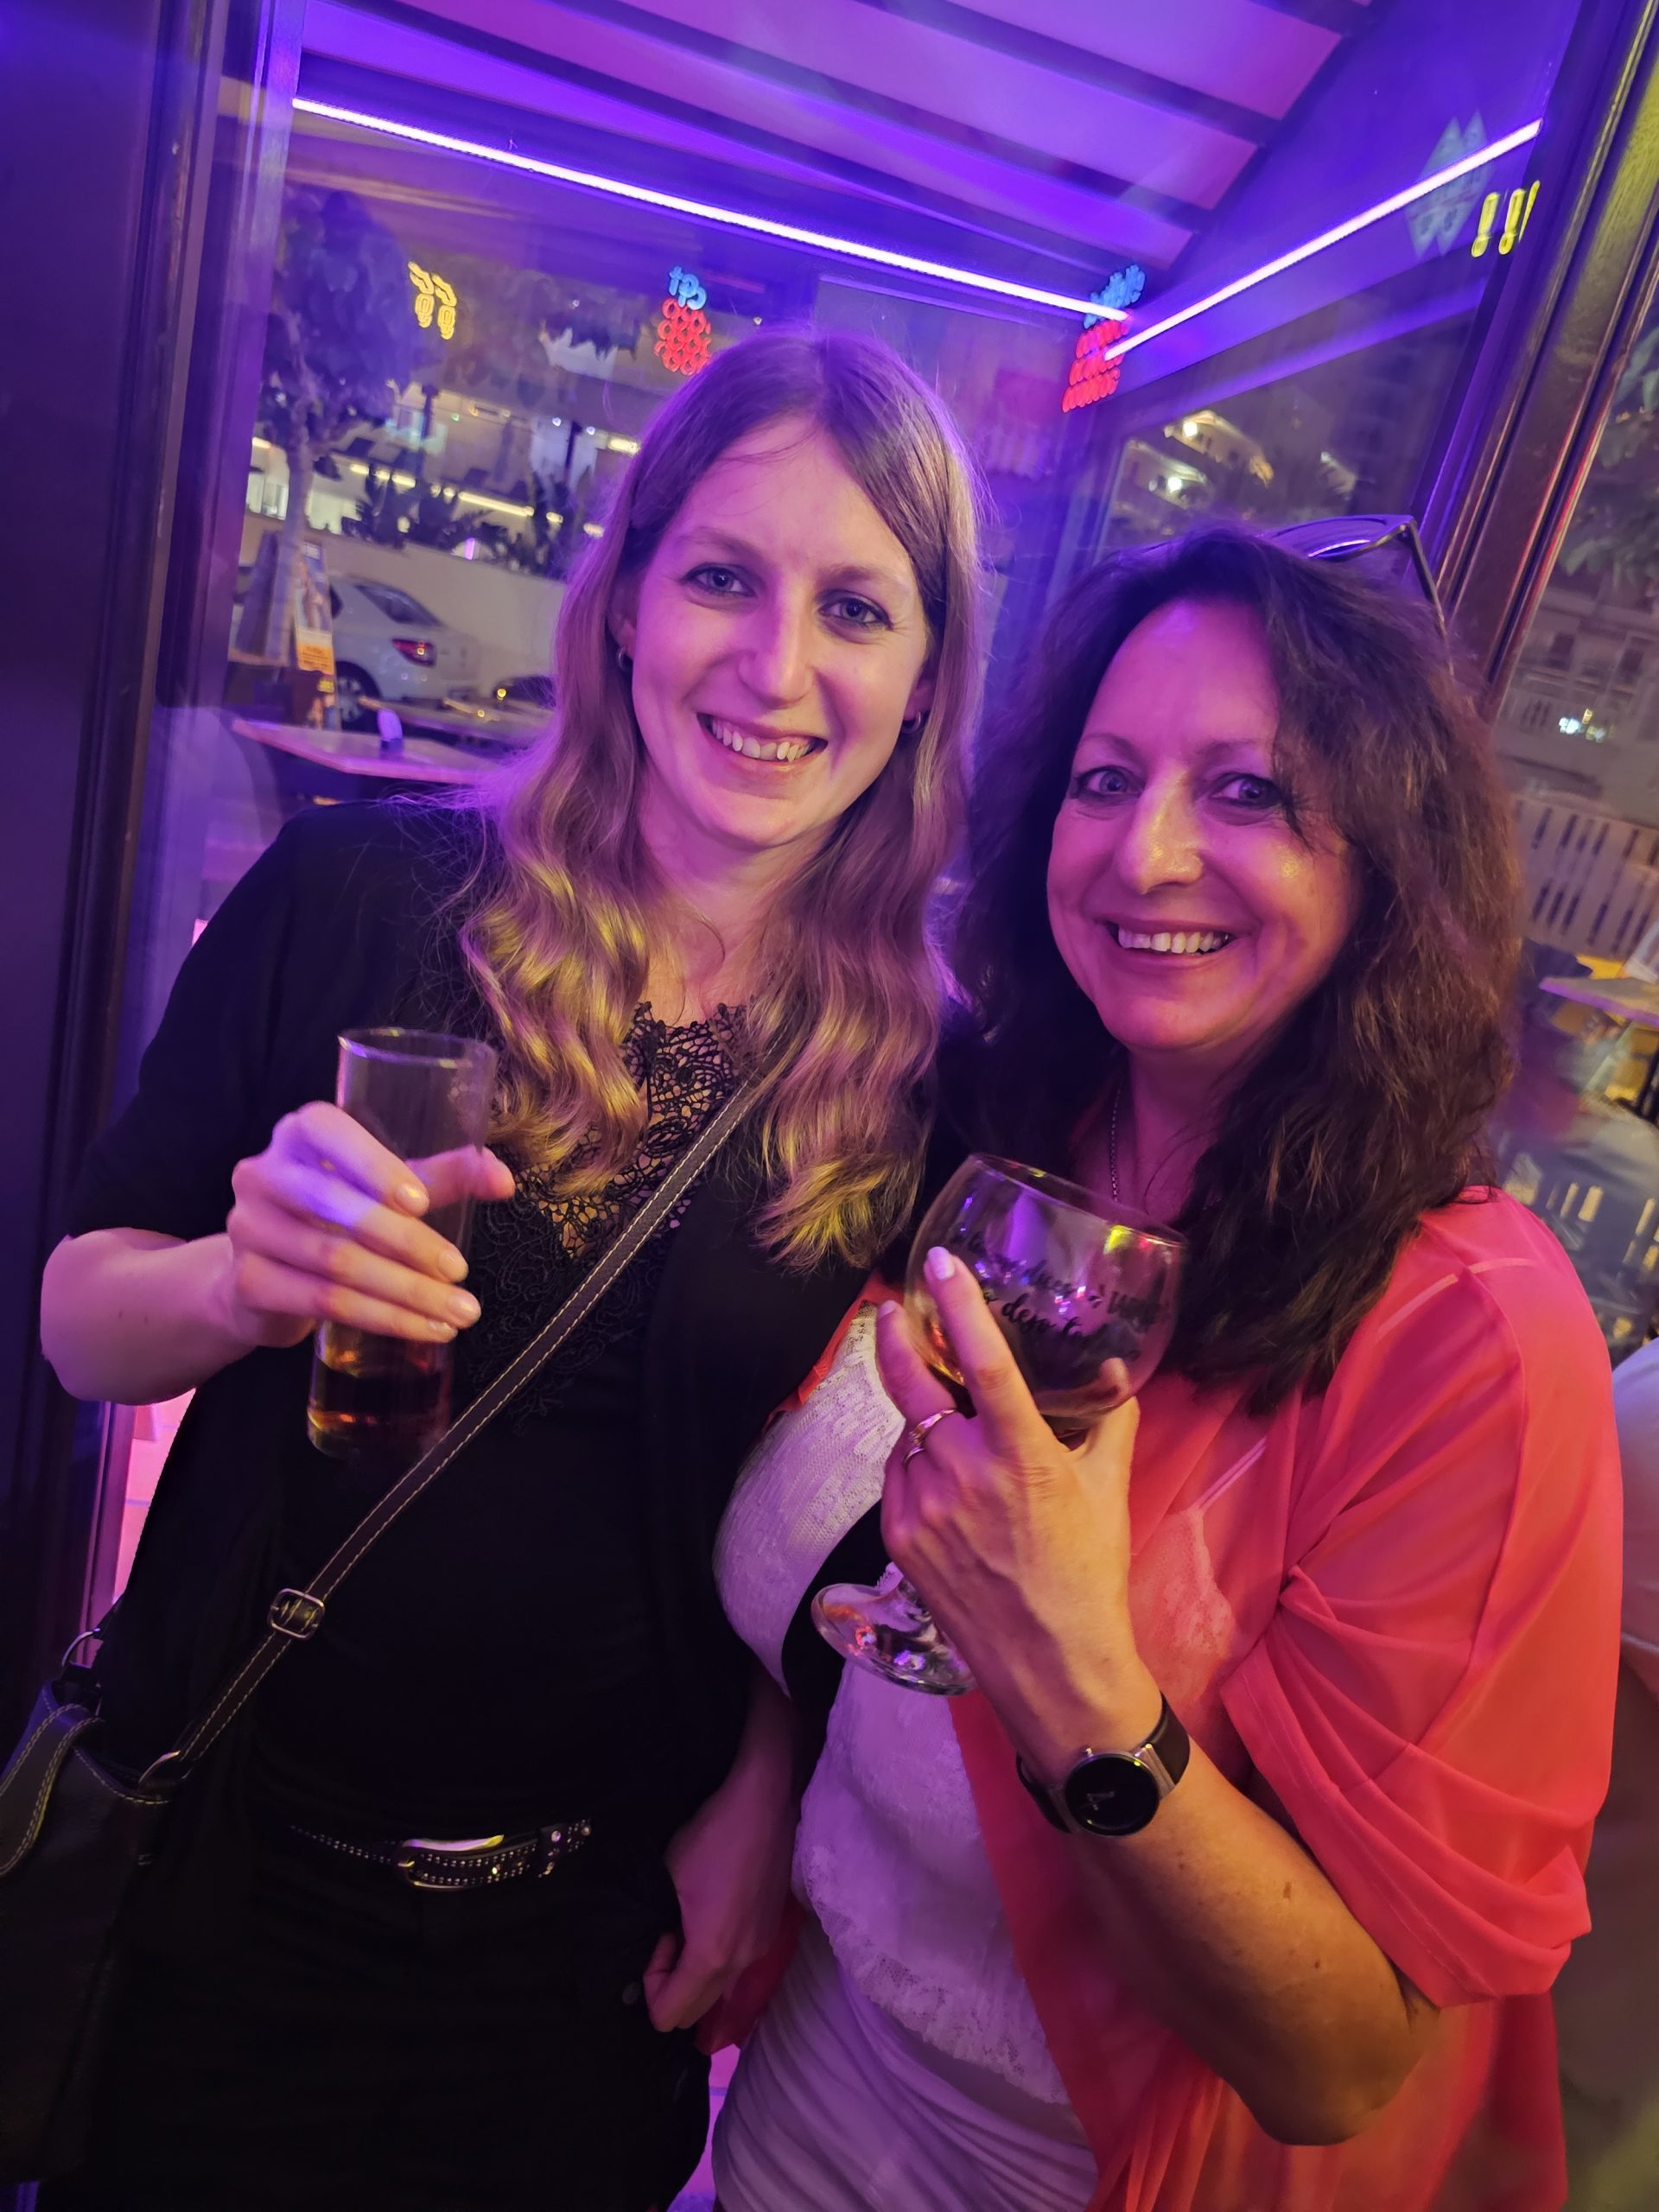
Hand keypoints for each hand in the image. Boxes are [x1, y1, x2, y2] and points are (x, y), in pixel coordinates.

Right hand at [215, 1101, 513, 1350]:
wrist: (265, 1273)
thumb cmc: (336, 1214)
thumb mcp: (386, 1187)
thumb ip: (441, 1176)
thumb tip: (503, 1179)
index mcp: (300, 1133)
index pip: (328, 1131)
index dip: (373, 1166)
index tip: (421, 1202)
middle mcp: (263, 1173)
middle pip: (336, 1209)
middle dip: (407, 1244)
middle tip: (459, 1271)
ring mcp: (248, 1228)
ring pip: (337, 1263)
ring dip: (405, 1292)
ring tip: (458, 1311)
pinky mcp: (248, 1281)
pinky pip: (323, 1302)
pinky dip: (381, 1318)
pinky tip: (423, 1328)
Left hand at [644, 1685, 800, 2045]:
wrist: (767, 1804)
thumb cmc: (712, 1836)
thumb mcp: (668, 1878)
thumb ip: (657, 1927)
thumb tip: (656, 1949)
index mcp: (711, 1955)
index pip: (669, 2015)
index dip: (650, 1985)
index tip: (656, 1940)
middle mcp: (741, 1964)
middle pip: (695, 2014)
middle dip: (672, 1986)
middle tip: (668, 1935)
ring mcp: (761, 1950)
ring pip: (719, 1992)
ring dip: (696, 1973)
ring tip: (691, 1922)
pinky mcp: (773, 1934)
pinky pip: (737, 1969)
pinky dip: (719, 1959)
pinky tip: (716, 1914)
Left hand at [876, 1250, 1157, 1777]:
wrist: (1052, 1666)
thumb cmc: (1089, 1575)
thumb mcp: (1109, 1491)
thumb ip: (1109, 1421)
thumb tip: (1114, 1369)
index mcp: (1023, 1456)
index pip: (984, 1362)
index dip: (958, 1306)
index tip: (937, 1265)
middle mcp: (965, 1475)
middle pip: (913, 1384)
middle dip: (895, 1339)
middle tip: (891, 1312)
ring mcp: (925, 1507)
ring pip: (907, 1433)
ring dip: (920, 1419)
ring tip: (949, 1432)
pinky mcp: (900, 1537)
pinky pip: (897, 1475)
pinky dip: (913, 1463)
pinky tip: (941, 1477)